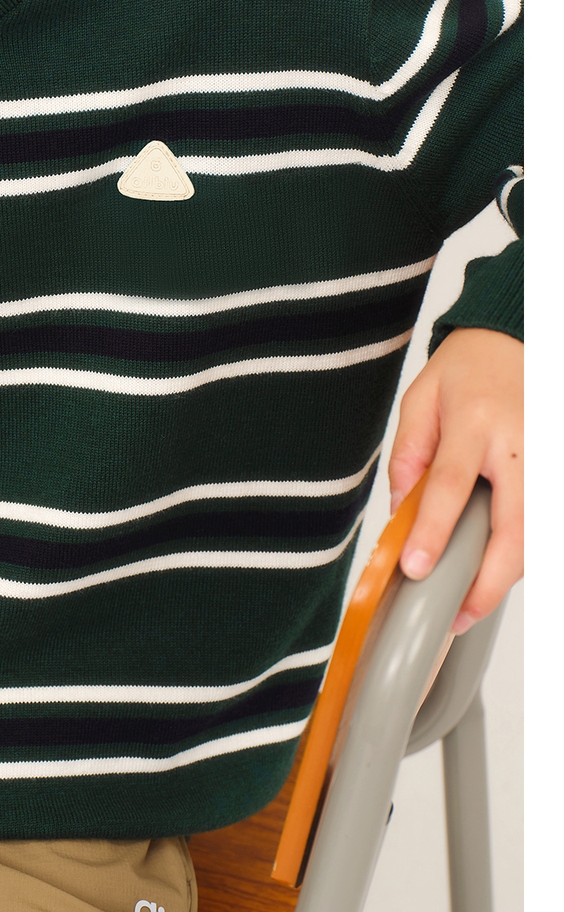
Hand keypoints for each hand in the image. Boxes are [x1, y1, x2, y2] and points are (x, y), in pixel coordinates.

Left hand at [388, 327, 522, 632]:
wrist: (517, 337)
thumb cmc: (469, 367)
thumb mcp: (421, 398)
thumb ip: (409, 453)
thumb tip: (402, 509)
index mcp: (475, 422)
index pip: (451, 486)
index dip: (433, 532)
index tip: (418, 568)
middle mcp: (520, 445)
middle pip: (514, 527)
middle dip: (490, 580)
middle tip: (462, 613)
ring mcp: (548, 459)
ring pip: (538, 535)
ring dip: (510, 573)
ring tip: (476, 598)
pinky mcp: (558, 469)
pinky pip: (546, 524)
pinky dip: (527, 549)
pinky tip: (501, 563)